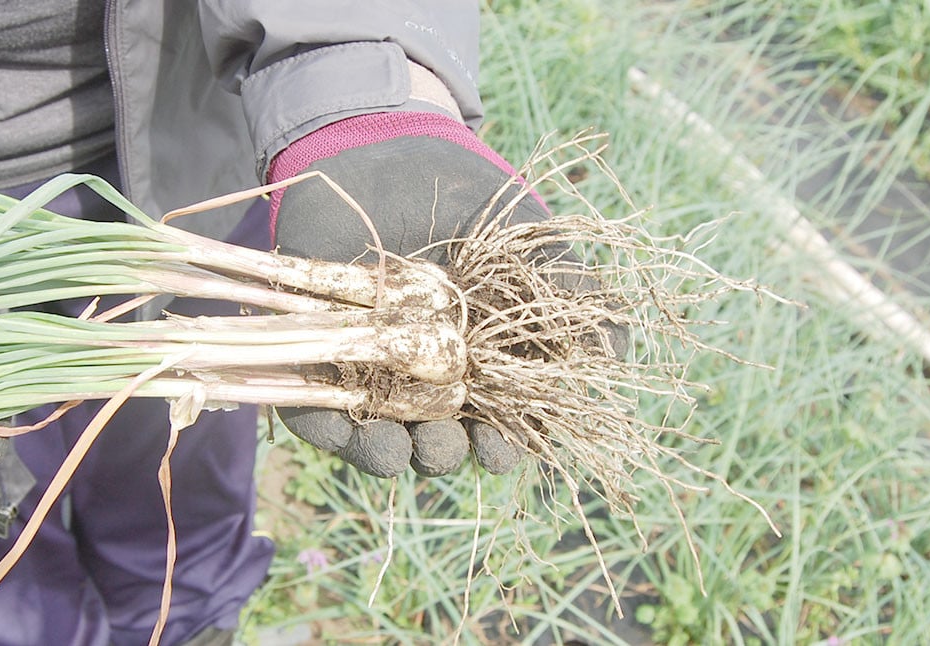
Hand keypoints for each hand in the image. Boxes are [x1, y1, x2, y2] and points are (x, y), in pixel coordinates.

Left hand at [266, 111, 546, 476]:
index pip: (496, 420)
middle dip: (447, 452)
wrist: (381, 145)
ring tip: (401, 452)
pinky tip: (344, 431)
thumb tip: (612, 346)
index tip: (506, 447)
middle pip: (440, 436)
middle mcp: (426, 372)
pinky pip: (317, 407)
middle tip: (452, 447)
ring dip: (392, 454)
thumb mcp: (525, 236)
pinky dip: (327, 428)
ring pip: (381, 433)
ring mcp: (371, 365)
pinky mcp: (319, 350)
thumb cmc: (463, 194)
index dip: (504, 443)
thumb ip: (565, 288)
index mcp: (480, 359)